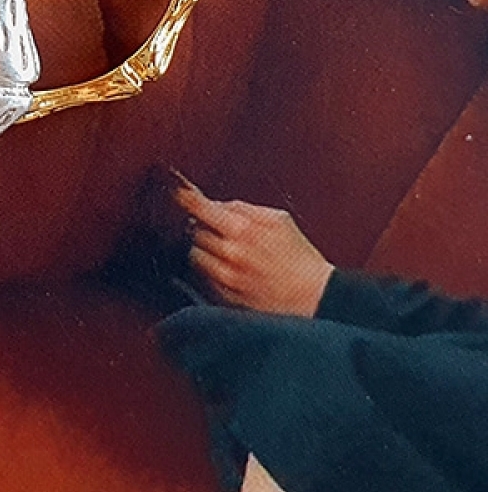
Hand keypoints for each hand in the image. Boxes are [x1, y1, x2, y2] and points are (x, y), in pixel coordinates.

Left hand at [174, 178, 334, 316]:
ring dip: (205, 251)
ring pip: (194, 255)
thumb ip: (244, 208)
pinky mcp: (225, 297)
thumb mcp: (278, 220)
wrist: (315, 297)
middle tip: (221, 233)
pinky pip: (202, 278)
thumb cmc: (299, 257)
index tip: (176, 194)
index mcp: (242, 229)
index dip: (185, 199)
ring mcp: (225, 277)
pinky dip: (211, 271)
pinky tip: (232, 271)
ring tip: (228, 254)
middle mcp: (229, 253)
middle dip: (203, 228)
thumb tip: (218, 204)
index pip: (200, 208)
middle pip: (194, 232)